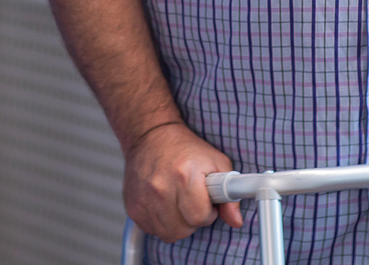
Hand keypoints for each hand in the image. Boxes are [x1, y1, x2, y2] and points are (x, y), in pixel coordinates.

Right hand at [123, 122, 243, 241]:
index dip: (208, 211)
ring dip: (177, 223)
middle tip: (192, 200)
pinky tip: (163, 204)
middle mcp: (160, 188)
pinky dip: (161, 222)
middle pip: (184, 229)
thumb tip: (236, 220)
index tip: (206, 200)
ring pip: (168, 233)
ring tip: (178, 201)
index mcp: (184, 176)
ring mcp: (144, 198)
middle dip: (192, 219)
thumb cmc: (185, 149)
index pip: (200, 217)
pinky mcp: (132, 207)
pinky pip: (152, 230)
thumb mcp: (216, 163)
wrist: (150, 135)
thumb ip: (230, 195)